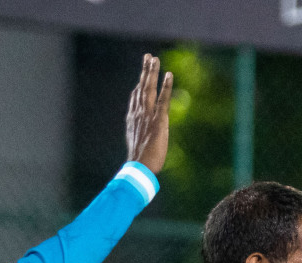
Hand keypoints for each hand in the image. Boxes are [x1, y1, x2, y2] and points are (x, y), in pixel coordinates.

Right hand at [125, 53, 174, 175]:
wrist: (139, 166)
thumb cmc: (140, 160)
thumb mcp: (138, 143)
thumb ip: (140, 133)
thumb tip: (142, 133)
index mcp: (133, 119)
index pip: (135, 97)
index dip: (139, 85)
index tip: (141, 76)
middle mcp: (138, 113)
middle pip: (141, 87)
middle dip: (145, 71)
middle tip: (148, 57)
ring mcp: (147, 115)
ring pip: (149, 89)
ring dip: (152, 73)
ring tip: (155, 59)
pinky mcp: (159, 120)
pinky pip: (163, 99)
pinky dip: (166, 86)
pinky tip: (168, 75)